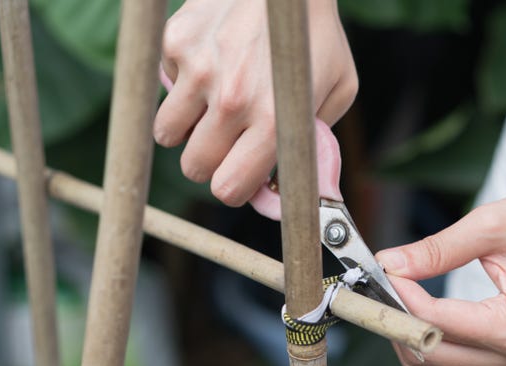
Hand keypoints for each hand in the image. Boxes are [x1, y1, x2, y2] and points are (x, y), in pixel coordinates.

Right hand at [155, 0, 356, 206]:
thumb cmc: (315, 36)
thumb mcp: (339, 89)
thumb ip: (316, 140)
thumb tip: (298, 185)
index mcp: (272, 120)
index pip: (227, 188)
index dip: (233, 188)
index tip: (239, 176)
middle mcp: (231, 100)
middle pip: (193, 167)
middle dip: (208, 162)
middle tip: (225, 144)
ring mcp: (198, 70)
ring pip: (167, 132)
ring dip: (186, 129)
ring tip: (211, 108)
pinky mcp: (177, 42)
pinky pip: (166, 85)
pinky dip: (183, 82)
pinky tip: (212, 62)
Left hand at [376, 194, 505, 365]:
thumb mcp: (491, 224)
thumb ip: (437, 249)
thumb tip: (389, 265)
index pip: (437, 322)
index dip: (401, 297)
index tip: (386, 270)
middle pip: (431, 355)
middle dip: (398, 322)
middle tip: (383, 286)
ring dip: (408, 345)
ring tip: (398, 305)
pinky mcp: (504, 363)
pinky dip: (427, 357)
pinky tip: (417, 324)